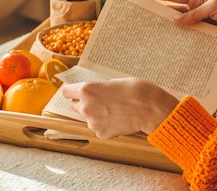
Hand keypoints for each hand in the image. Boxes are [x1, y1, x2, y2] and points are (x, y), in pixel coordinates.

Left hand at [62, 78, 178, 138]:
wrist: (150, 108)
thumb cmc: (136, 90)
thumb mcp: (114, 82)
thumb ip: (99, 89)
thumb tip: (95, 93)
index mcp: (87, 90)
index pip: (66, 91)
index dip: (72, 91)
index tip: (75, 92)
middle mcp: (86, 107)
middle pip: (75, 105)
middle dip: (85, 103)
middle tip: (101, 100)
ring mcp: (93, 123)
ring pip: (89, 118)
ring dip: (97, 115)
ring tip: (116, 110)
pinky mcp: (102, 134)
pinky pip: (100, 128)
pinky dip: (107, 125)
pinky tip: (119, 119)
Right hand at [141, 0, 216, 47]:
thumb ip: (197, 13)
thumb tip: (176, 20)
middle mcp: (196, 12)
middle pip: (172, 12)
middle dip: (157, 14)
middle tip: (140, 19)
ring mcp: (200, 26)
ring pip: (179, 28)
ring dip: (168, 32)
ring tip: (152, 38)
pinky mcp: (206, 38)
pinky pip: (190, 40)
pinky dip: (182, 44)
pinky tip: (173, 50)